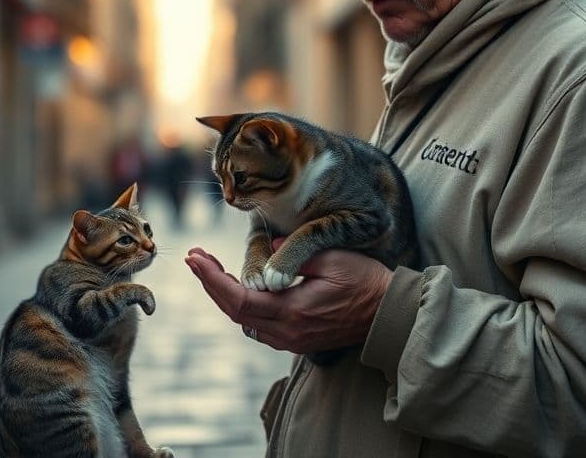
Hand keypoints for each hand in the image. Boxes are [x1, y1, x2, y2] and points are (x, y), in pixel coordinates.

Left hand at [185, 244, 392, 353]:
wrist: (389, 314)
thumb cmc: (365, 282)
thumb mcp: (332, 258)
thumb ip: (295, 254)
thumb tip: (270, 246)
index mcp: (291, 311)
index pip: (238, 298)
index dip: (212, 279)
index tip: (196, 258)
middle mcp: (287, 331)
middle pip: (235, 310)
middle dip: (211, 283)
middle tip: (196, 258)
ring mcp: (292, 339)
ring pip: (245, 319)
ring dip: (225, 294)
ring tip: (211, 268)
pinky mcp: (299, 338)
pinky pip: (260, 324)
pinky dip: (243, 304)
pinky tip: (241, 286)